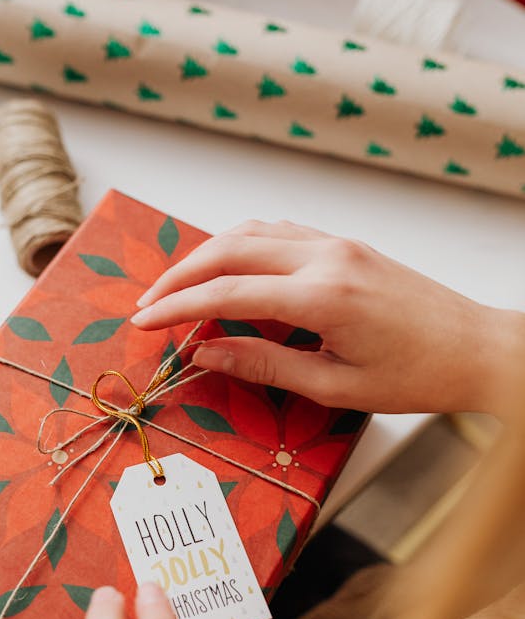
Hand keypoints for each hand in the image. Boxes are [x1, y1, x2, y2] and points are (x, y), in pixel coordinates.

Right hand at [131, 219, 524, 415]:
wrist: (476, 349)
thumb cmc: (417, 376)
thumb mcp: (336, 386)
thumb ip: (265, 365)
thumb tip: (205, 354)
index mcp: (324, 297)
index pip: (227, 294)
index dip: (177, 308)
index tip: (143, 322)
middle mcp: (327, 258)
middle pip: (230, 251)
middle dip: (179, 276)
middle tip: (147, 304)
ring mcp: (337, 244)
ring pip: (252, 232)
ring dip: (207, 255)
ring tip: (177, 287)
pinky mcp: (346, 245)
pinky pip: (279, 232)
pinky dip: (241, 245)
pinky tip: (227, 267)